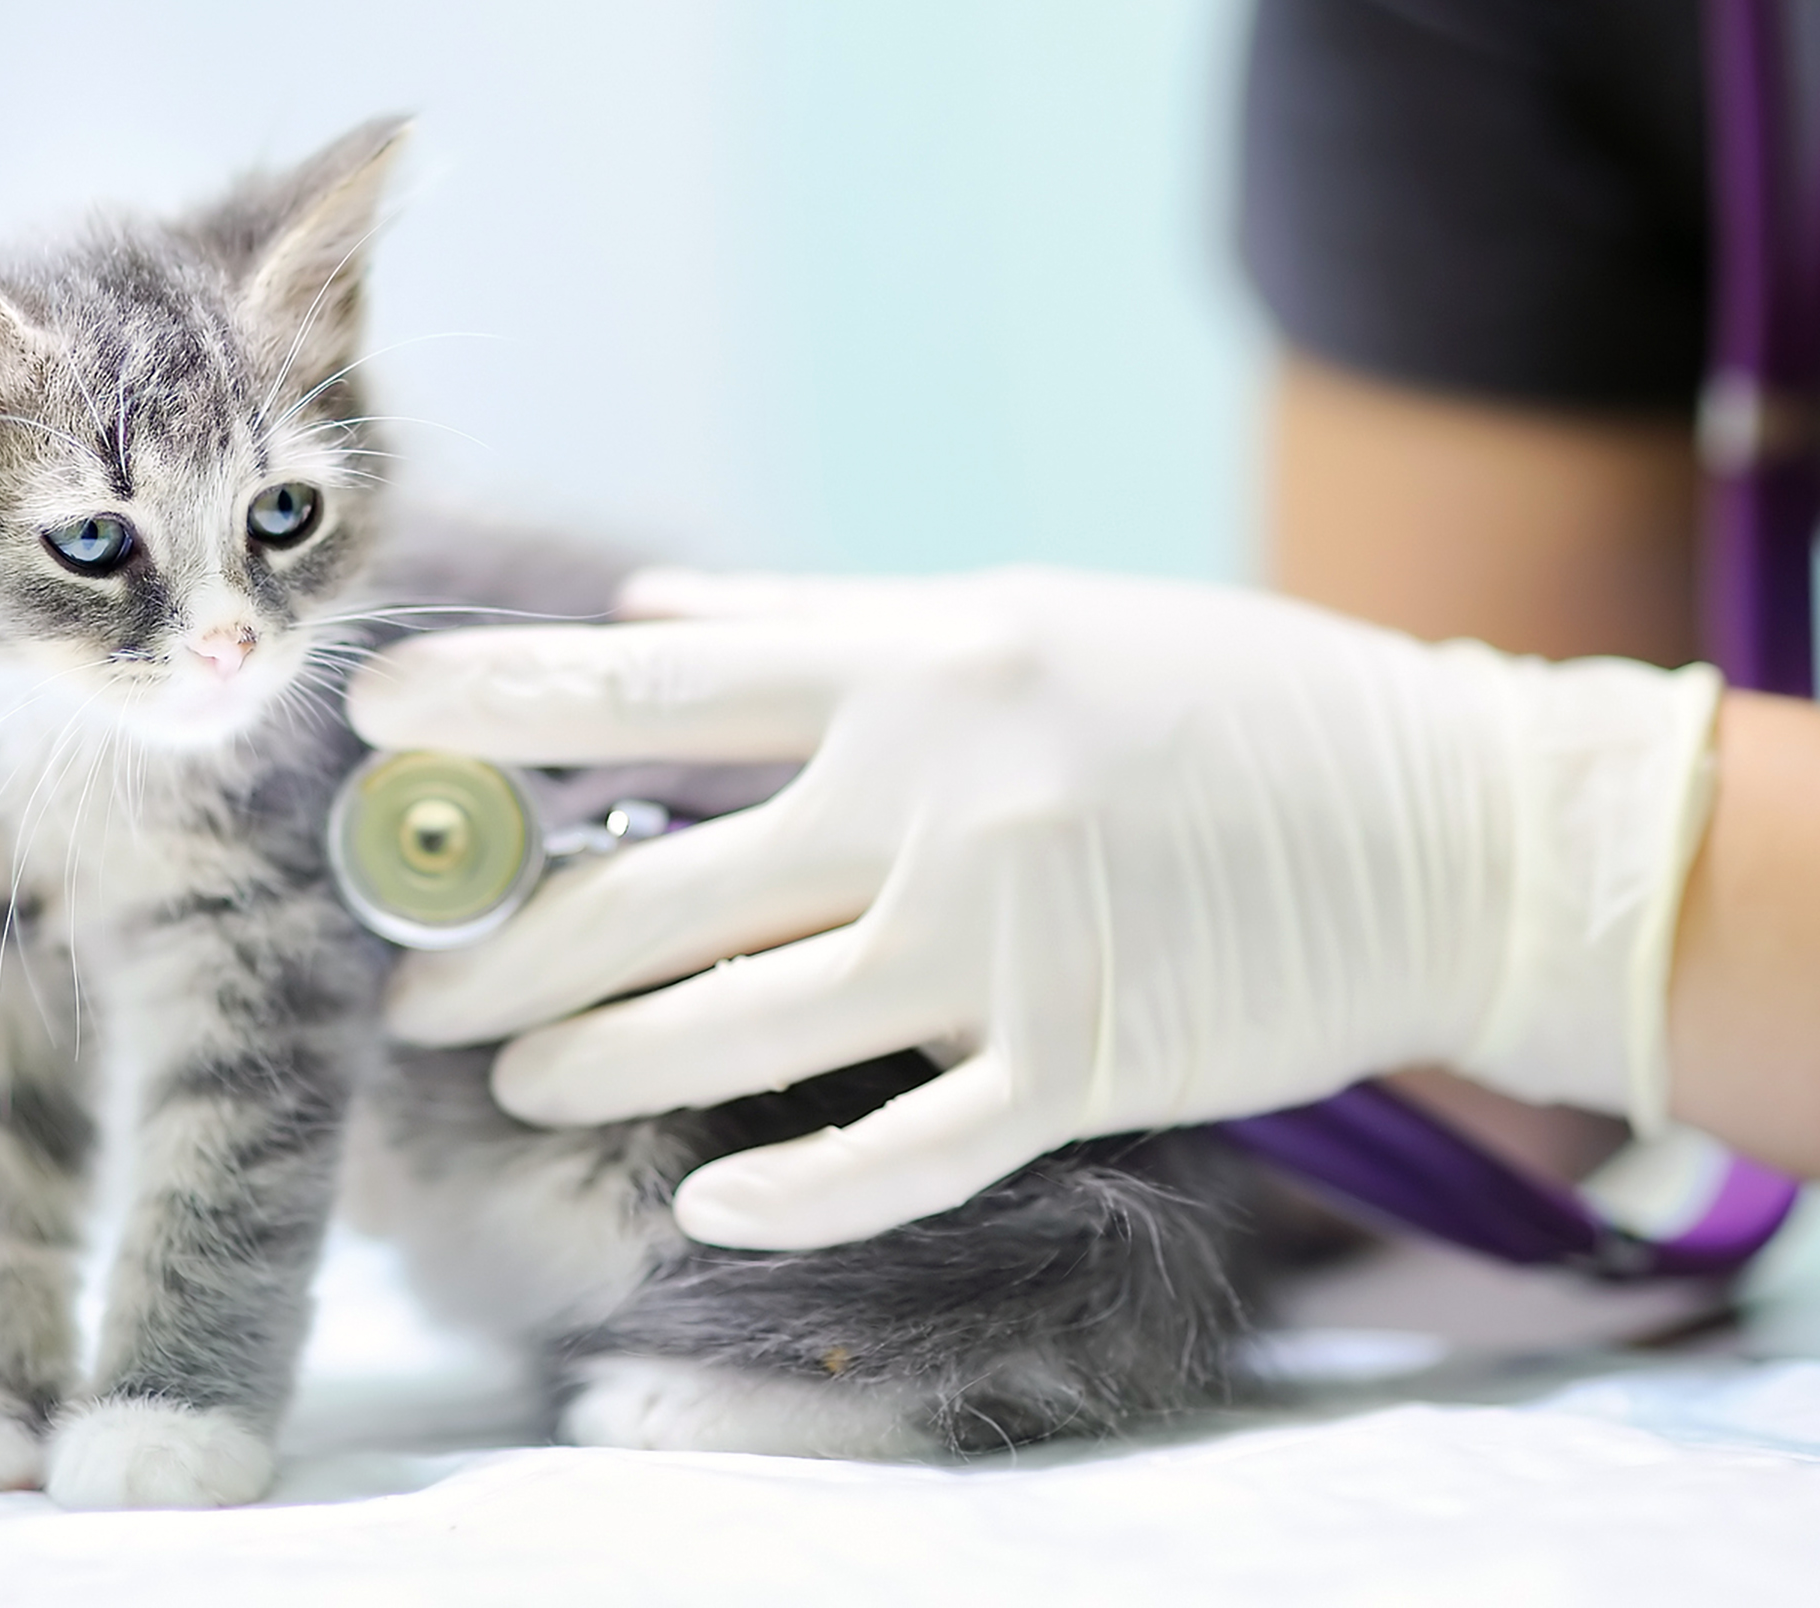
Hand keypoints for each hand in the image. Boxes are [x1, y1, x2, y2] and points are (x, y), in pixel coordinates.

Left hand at [346, 565, 1721, 1248]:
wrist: (1449, 824)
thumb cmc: (1230, 703)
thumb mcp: (1028, 614)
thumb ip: (828, 619)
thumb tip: (653, 611)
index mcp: (925, 661)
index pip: (654, 682)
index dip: (492, 705)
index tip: (369, 718)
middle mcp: (941, 795)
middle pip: (652, 890)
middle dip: (495, 952)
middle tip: (408, 996)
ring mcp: (1006, 943)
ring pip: (733, 1031)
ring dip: (595, 1066)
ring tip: (515, 1080)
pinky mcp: (1076, 1066)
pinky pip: (890, 1151)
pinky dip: (786, 1191)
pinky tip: (707, 1208)